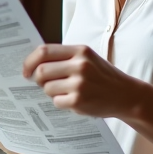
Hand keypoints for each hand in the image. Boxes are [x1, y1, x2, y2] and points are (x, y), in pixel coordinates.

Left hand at [22, 44, 146, 118]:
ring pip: (47, 88)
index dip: (30, 61)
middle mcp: (80, 65)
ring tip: (65, 91)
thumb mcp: (87, 59)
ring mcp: (80, 84)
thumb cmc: (103, 76)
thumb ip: (64, 58)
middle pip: (41, 71)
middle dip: (38, 79)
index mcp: (80, 50)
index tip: (26, 70)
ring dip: (51, 92)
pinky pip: (57, 101)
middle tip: (42, 84)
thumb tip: (33, 65)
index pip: (44, 51)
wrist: (126, 95)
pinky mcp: (79, 101)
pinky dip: (61, 102)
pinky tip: (73, 100)